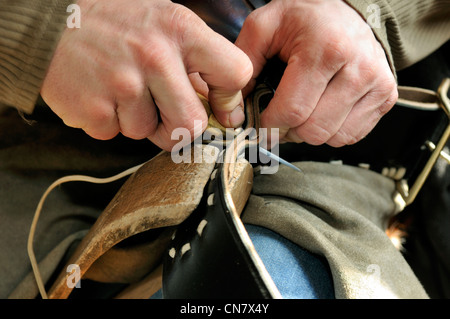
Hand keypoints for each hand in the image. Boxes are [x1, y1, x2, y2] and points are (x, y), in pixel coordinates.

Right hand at [41, 0, 252, 150]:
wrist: (49, 24)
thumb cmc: (114, 25)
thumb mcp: (162, 23)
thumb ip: (195, 61)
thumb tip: (224, 107)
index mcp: (180, 29)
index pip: (235, 73)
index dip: (230, 98)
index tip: (219, 106)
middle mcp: (154, 56)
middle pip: (192, 125)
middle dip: (178, 126)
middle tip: (161, 109)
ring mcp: (122, 84)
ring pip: (149, 134)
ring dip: (137, 120)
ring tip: (120, 90)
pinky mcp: (94, 109)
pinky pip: (115, 134)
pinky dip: (110, 121)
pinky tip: (101, 95)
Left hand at [236, 0, 397, 146]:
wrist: (350, 8)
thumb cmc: (306, 18)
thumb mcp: (265, 27)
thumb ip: (244, 64)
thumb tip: (235, 110)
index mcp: (325, 50)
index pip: (293, 111)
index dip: (270, 125)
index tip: (262, 122)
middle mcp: (358, 69)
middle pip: (314, 130)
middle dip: (289, 131)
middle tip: (281, 117)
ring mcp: (377, 84)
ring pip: (333, 138)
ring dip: (310, 132)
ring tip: (303, 111)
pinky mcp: (386, 96)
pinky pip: (352, 136)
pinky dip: (332, 131)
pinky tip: (323, 111)